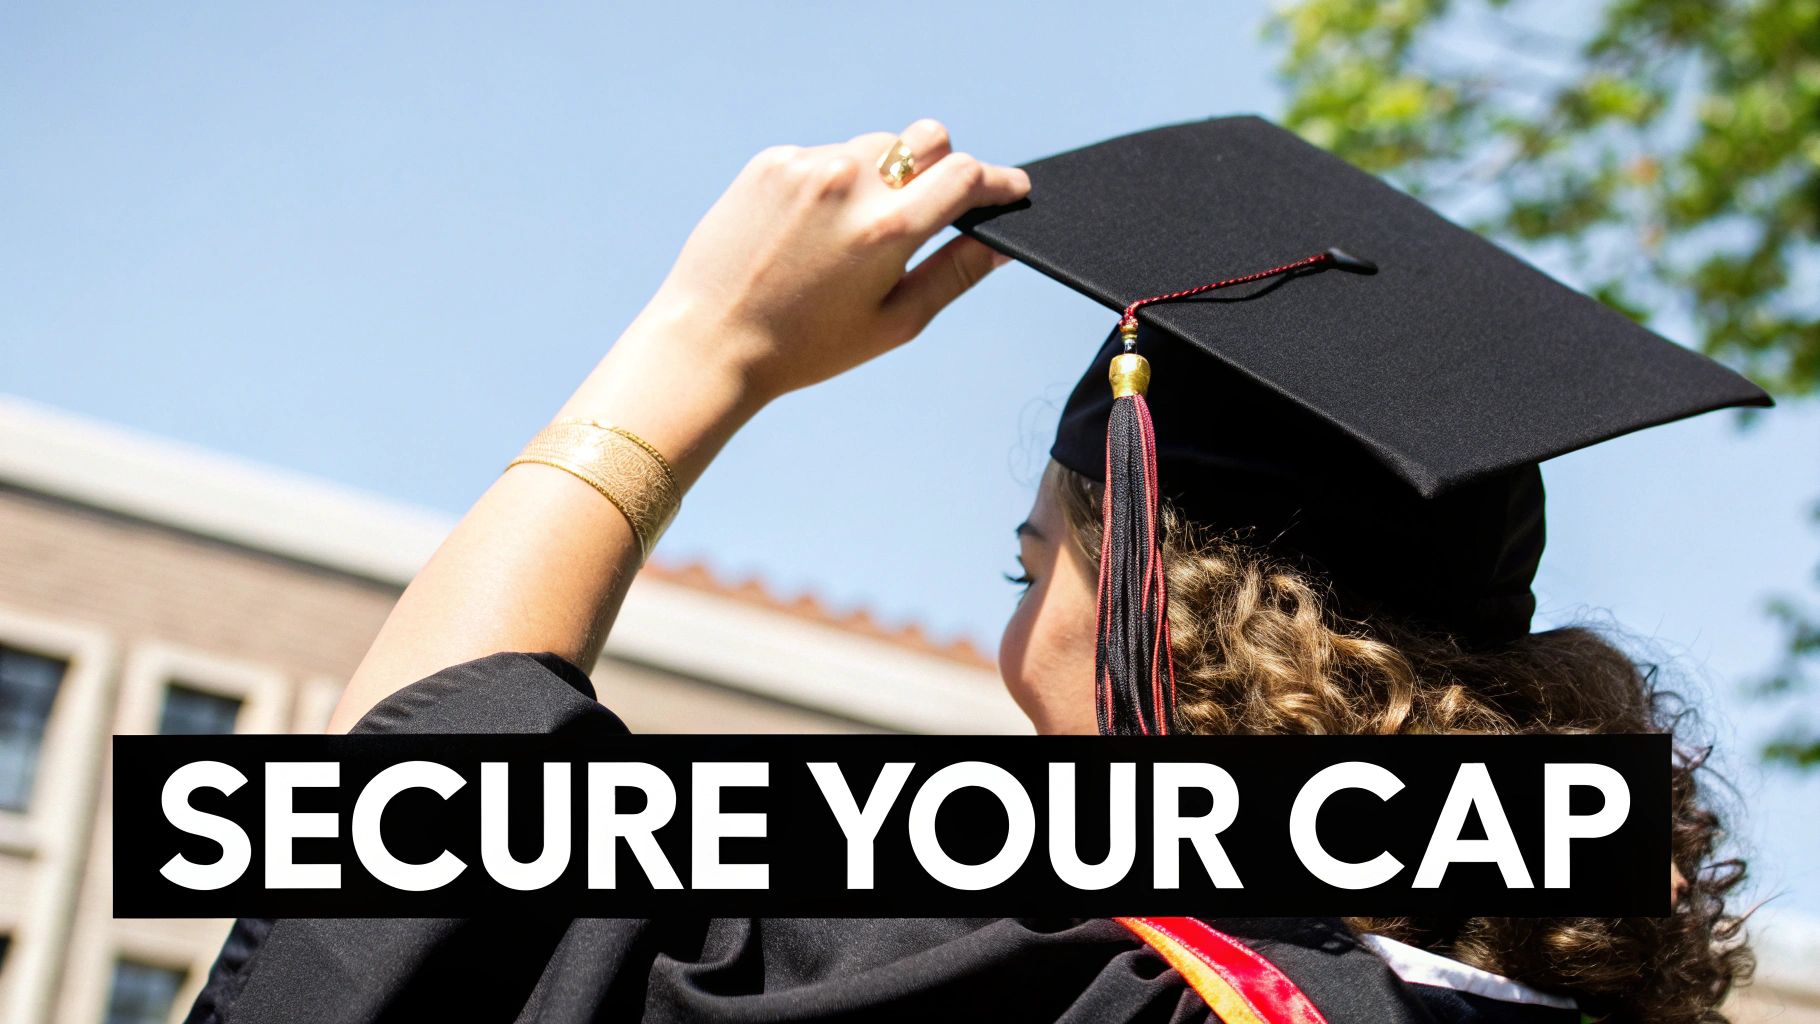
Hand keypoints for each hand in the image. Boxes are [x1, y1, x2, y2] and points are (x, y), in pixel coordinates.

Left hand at [635, 119, 1030, 404]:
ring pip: (875, 147)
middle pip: (928, 140)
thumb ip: (953, 274)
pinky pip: (826, 156)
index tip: (1011, 189)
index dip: (998, 181)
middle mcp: (851, 183)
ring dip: (883, 177)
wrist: (711, 339)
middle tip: (929, 210)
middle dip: (943, 166)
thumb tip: (999, 242)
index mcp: (888, 228)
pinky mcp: (772, 161)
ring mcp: (807, 166)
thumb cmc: (807, 345)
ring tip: (850, 237)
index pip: (966, 175)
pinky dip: (833, 185)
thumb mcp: (893, 322)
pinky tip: (807, 233)